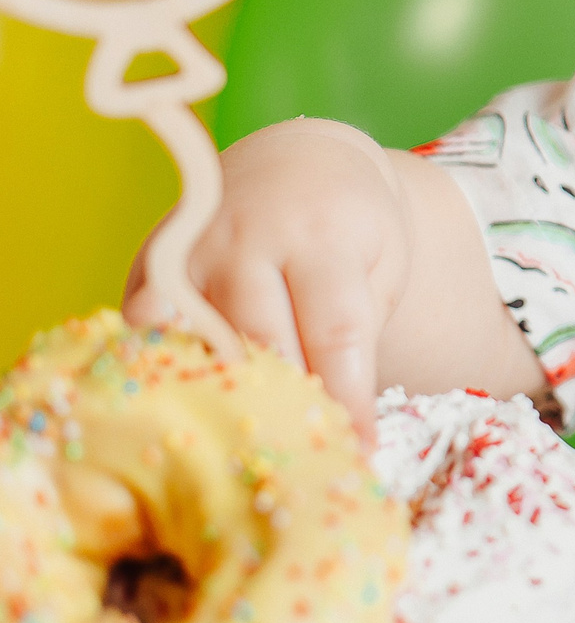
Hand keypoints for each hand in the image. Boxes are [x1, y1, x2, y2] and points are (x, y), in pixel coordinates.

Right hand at [123, 117, 412, 447]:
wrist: (300, 159)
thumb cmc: (352, 229)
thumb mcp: (382, 266)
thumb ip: (358, 336)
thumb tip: (344, 427)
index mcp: (322, 235)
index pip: (335, 332)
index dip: (347, 399)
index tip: (359, 452)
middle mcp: (249, 238)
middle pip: (261, 342)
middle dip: (283, 407)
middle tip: (300, 462)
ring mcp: (193, 250)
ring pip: (199, 342)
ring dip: (221, 398)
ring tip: (244, 450)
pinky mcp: (151, 265)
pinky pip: (145, 332)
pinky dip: (163, 372)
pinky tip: (184, 410)